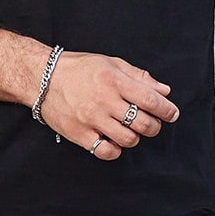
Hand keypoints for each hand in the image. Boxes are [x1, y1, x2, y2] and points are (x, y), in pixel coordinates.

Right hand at [40, 52, 179, 158]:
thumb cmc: (79, 69)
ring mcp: (91, 119)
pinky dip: (115, 150)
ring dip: (135, 137)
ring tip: (130, 130)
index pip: (151, 100)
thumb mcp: (111, 64)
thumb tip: (164, 91)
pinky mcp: (79, 134)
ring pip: (128, 139)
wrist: (43, 78)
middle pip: (143, 123)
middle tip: (152, 124)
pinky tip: (114, 141)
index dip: (167, 110)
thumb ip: (139, 77)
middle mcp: (104, 100)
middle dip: (154, 126)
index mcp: (114, 80)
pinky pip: (106, 151)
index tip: (172, 114)